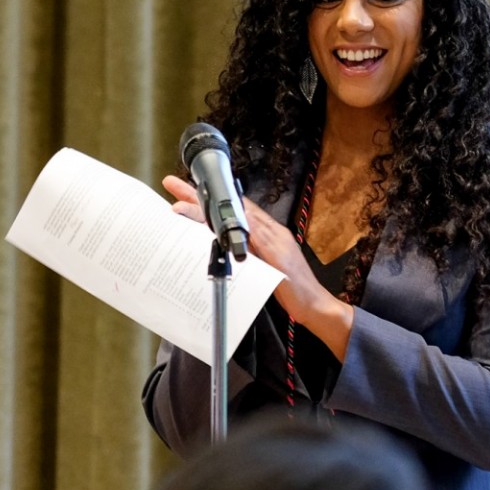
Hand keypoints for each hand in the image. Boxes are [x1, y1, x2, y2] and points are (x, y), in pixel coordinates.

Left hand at [161, 176, 351, 333]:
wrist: (316, 306)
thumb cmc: (291, 289)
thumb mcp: (263, 267)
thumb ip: (246, 255)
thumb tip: (222, 249)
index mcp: (267, 232)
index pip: (235, 209)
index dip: (212, 198)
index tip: (187, 191)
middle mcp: (271, 231)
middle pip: (232, 207)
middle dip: (202, 195)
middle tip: (173, 184)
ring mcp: (275, 242)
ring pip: (236, 219)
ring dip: (207, 212)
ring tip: (180, 207)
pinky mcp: (277, 257)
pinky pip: (251, 240)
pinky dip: (233, 232)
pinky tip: (213, 227)